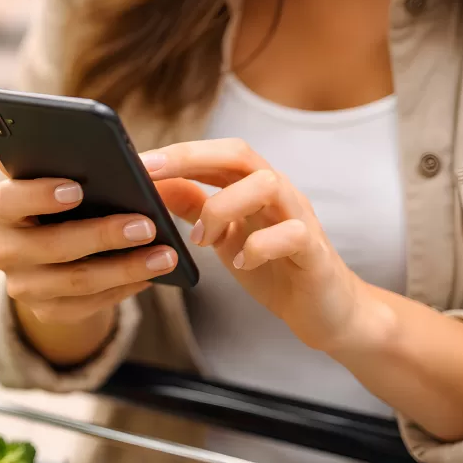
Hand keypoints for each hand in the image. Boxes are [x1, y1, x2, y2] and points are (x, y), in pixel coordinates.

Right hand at [0, 171, 178, 325]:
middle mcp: (4, 250)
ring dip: (126, 268)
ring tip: (165, 256)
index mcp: (2, 208)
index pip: (8, 201)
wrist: (52, 258)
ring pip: (78, 281)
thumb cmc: (63, 205)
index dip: (39, 195)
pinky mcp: (46, 312)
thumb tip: (101, 148)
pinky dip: (124, 288)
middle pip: (52, 246)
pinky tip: (151, 275)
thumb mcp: (59, 180)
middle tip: (147, 225)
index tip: (77, 188)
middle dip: (103, 235)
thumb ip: (64, 162)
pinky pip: (90, 304)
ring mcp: (23, 286)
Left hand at [144, 139, 373, 353]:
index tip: (137, 161)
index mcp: (253, 187)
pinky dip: (260, 246)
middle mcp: (279, 193)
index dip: (178, 153)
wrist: (324, 310)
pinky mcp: (314, 250)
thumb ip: (194, 208)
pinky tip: (243, 265)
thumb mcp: (224, 237)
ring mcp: (299, 217)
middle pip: (240, 154)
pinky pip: (292, 233)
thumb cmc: (273, 268)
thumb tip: (154, 185)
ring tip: (202, 240)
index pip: (217, 153)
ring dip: (223, 207)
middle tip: (151, 175)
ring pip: (267, 183)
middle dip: (191, 158)